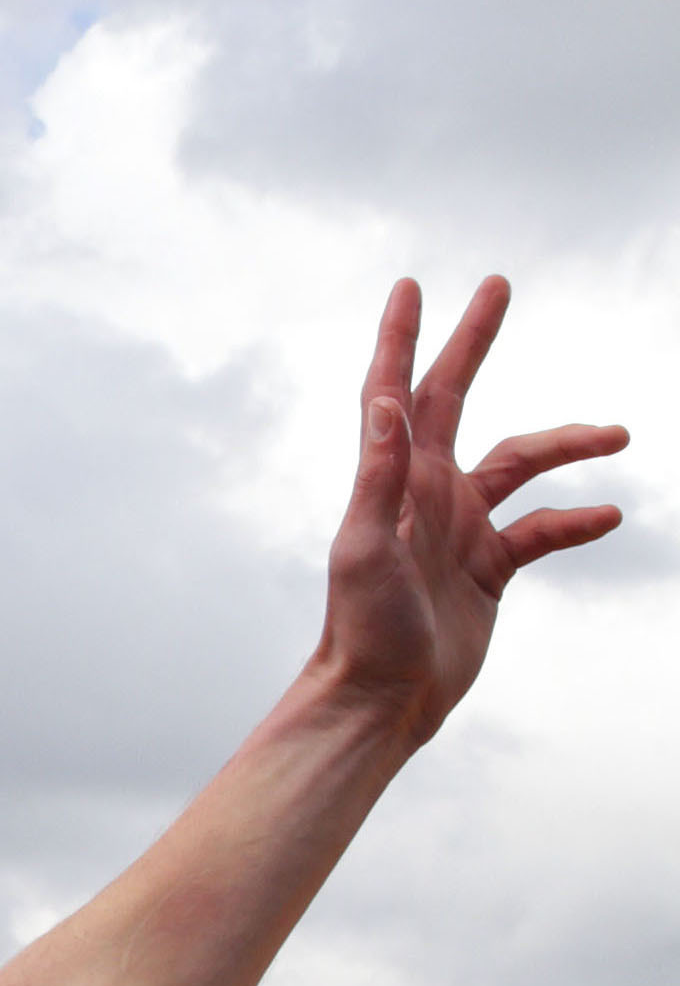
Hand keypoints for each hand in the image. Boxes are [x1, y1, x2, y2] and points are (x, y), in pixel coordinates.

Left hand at [317, 277, 626, 745]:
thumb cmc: (364, 628)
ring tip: (621, 433)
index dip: (404, 338)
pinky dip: (574, 521)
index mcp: (395, 481)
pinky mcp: (486, 569)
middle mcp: (425, 494)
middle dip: (476, 343)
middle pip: (455, 399)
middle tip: (500, 286)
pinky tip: (608, 516)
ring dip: (566, 445)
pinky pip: (541, 531)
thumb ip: (380, 476)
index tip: (413, 286)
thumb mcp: (367, 548)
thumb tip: (387, 400)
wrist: (382, 699)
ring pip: (520, 464)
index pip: (397, 391)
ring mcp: (457, 529)